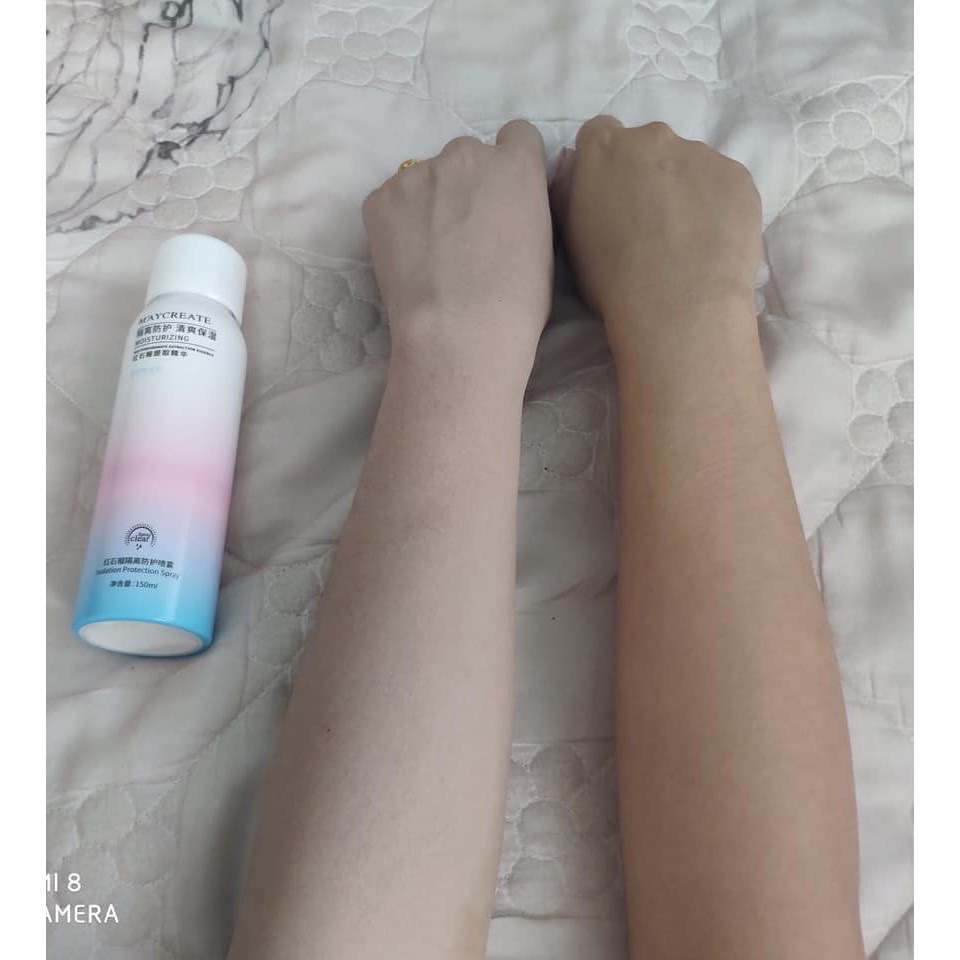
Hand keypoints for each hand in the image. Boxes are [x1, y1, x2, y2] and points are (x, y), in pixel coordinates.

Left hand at [363, 120, 552, 387]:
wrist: (459, 332)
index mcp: (515, 163)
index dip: (511, 166)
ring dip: (431, 201)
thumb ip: (525, 205)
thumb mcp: (542, 242)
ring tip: (431, 252)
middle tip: (464, 232)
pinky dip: (398, 222)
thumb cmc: (517, 301)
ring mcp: (418, 173)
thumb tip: (510, 203)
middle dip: (468, 184)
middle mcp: (466, 154)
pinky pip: (392, 200)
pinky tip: (408, 259)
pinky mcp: (380, 199)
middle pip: (468, 156)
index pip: (517, 136)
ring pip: (427, 178)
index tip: (504, 196)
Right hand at [552, 117, 761, 353]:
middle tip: (649, 223)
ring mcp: (701, 153)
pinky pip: (723, 184)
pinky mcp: (738, 176)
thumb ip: (569, 189)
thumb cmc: (611, 278)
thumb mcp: (571, 236)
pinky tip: (711, 242)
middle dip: (646, 174)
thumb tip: (574, 162)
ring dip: (684, 189)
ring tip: (685, 240)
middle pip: (647, 146)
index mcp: (604, 148)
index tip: (609, 196)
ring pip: (689, 164)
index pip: (598, 134)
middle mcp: (654, 137)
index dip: (602, 165)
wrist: (680, 303)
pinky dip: (717, 206)